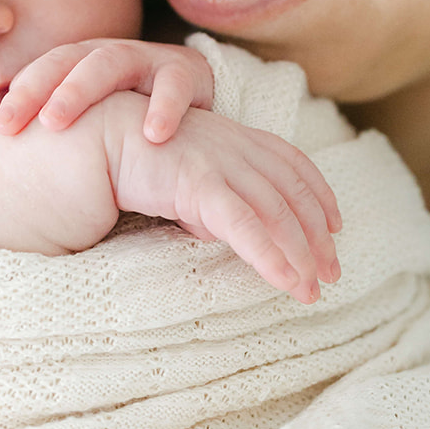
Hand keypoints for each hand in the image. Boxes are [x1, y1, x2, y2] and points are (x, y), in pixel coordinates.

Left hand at [0, 39, 213, 143]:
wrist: (192, 96)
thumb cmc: (128, 113)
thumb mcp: (94, 117)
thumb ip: (55, 129)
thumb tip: (1, 163)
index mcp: (80, 63)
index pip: (45, 70)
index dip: (23, 95)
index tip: (2, 128)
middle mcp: (108, 55)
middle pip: (72, 61)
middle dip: (51, 90)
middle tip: (39, 123)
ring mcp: (146, 59)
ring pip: (112, 62)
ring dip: (85, 89)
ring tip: (63, 123)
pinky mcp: (185, 72)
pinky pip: (174, 85)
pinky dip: (164, 107)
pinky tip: (153, 135)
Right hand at [103, 97, 341, 304]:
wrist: (93, 142)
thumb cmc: (132, 162)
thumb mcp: (183, 179)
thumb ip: (207, 200)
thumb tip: (218, 230)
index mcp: (234, 138)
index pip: (293, 163)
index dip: (319, 193)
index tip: (336, 225)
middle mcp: (234, 145)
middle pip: (292, 192)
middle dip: (317, 236)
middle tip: (332, 274)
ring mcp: (219, 162)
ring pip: (275, 211)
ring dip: (299, 254)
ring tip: (311, 291)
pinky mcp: (199, 182)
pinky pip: (243, 223)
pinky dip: (269, 254)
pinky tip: (284, 281)